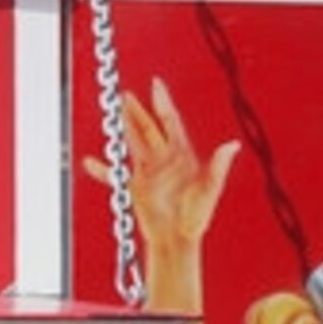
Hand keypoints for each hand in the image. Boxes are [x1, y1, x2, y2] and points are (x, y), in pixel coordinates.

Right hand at [86, 78, 237, 286]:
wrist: (178, 240)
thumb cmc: (196, 218)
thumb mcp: (209, 191)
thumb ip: (218, 167)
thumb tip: (232, 146)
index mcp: (181, 155)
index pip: (169, 121)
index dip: (162, 101)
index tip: (155, 83)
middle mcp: (163, 160)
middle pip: (147, 129)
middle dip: (137, 111)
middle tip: (126, 94)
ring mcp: (147, 173)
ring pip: (132, 144)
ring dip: (122, 129)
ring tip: (113, 113)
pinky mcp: (135, 188)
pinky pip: (115, 176)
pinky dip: (102, 170)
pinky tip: (89, 163)